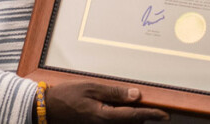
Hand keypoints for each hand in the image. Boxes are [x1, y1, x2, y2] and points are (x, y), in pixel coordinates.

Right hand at [47, 81, 168, 122]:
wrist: (46, 109)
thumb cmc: (66, 97)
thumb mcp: (92, 88)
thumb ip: (115, 92)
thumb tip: (136, 95)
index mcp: (105, 117)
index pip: (134, 116)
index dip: (151, 115)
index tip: (164, 115)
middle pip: (131, 123)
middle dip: (140, 115)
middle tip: (143, 102)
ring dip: (129, 117)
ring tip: (127, 104)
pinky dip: (119, 119)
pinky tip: (114, 109)